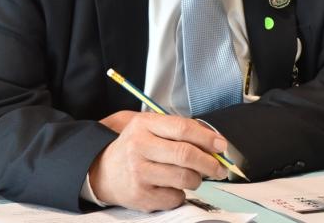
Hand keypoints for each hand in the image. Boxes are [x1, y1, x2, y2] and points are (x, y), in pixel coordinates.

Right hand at [89, 112, 228, 210]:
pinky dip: (180, 193)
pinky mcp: (140, 195)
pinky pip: (175, 197)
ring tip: (192, 176)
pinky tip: (171, 186)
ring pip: (184, 178)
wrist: (103, 170)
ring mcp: (139, 172)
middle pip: (186, 155)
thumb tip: (214, 143)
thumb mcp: (150, 127)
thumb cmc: (135, 147)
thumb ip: (179, 130)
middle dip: (210, 163)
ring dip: (196, 179)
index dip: (207, 137)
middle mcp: (139, 147)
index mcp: (144, 125)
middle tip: (219, 168)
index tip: (221, 146)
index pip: (183, 128)